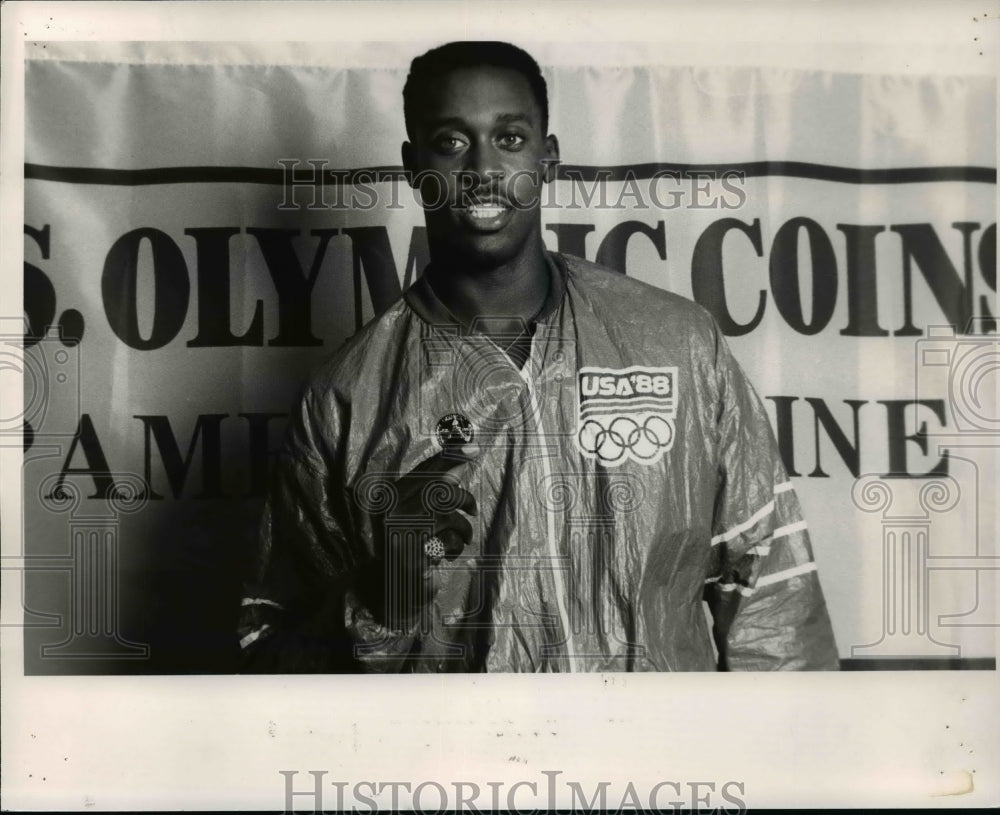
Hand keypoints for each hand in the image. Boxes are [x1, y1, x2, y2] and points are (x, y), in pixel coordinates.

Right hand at [371, 442, 479, 625]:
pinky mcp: (414, 554)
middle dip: (464, 498)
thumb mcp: (422, 511)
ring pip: (447, 514)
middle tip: (472, 511)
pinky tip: (448, 554)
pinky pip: (447, 540)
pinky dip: (455, 547)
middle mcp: (392, 512)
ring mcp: (401, 533)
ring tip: (462, 538)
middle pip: (439, 489)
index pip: (424, 470)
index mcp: (391, 497)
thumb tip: (468, 448)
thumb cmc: (413, 544)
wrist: (395, 589)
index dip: (450, 457)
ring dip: (462, 527)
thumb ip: (439, 481)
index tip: (473, 448)